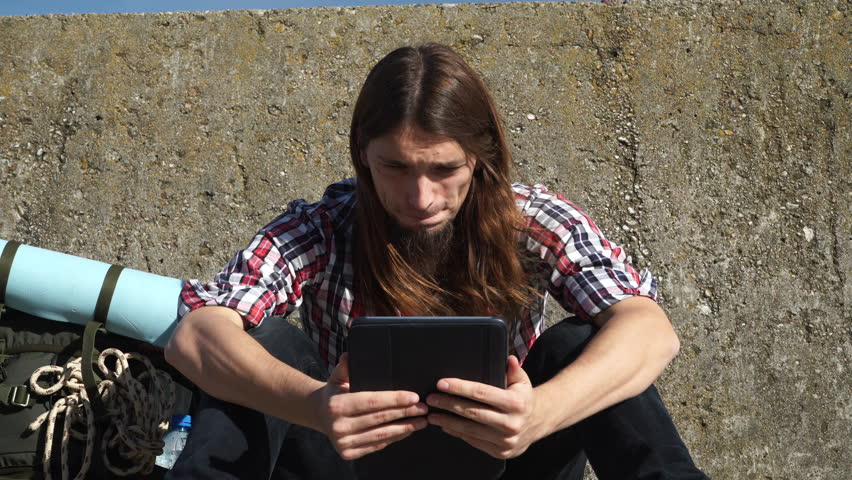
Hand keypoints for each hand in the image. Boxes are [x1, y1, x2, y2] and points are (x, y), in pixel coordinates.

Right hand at [316, 354, 428, 459]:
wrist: (319, 415)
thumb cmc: (335, 393)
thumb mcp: (336, 377)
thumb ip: (345, 367)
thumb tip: (349, 356)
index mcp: (337, 405)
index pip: (372, 402)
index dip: (395, 399)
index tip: (414, 396)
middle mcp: (339, 426)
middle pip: (380, 419)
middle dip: (406, 413)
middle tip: (424, 408)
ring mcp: (344, 442)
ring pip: (382, 435)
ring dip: (405, 428)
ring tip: (422, 421)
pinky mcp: (349, 453)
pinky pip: (377, 445)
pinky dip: (395, 438)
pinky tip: (407, 430)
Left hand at [425, 355, 546, 458]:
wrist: (537, 423)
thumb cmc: (523, 398)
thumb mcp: (522, 381)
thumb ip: (514, 369)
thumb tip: (509, 359)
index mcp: (517, 403)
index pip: (482, 393)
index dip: (460, 388)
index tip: (442, 383)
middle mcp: (512, 424)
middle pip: (472, 412)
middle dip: (448, 404)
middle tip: (430, 398)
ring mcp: (506, 441)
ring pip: (470, 429)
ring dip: (447, 421)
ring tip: (432, 413)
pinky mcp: (500, 452)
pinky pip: (474, 441)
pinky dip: (457, 432)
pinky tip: (446, 424)